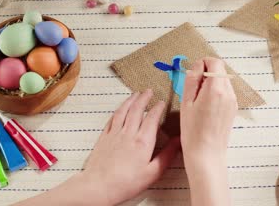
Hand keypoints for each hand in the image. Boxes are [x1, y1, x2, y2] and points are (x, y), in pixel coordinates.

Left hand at [15, 90, 179, 205]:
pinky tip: (119, 109)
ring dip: (130, 100)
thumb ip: (167, 155)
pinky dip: (117, 111)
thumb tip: (179, 142)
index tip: (162, 102)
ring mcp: (115, 134)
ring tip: (135, 94)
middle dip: (144, 98)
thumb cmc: (125, 183)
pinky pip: (112, 119)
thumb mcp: (153, 172)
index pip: (152, 118)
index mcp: (143, 141)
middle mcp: (128, 133)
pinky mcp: (104, 138)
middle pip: (137, 109)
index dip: (158, 108)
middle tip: (148, 91)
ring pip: (123, 111)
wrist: (99, 187)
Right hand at [180, 57, 237, 205]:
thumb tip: (197, 66)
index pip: (215, 62)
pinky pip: (225, 92)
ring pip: (223, 81)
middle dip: (207, 73)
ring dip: (211, 83)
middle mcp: (228, 93)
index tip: (194, 72)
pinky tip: (206, 107)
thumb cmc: (193, 131)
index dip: (203, 63)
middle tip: (193, 88)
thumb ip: (192, 79)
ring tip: (198, 99)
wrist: (206, 154)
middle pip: (220, 71)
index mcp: (216, 89)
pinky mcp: (233, 109)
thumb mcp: (186, 102)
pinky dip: (216, 92)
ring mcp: (233, 101)